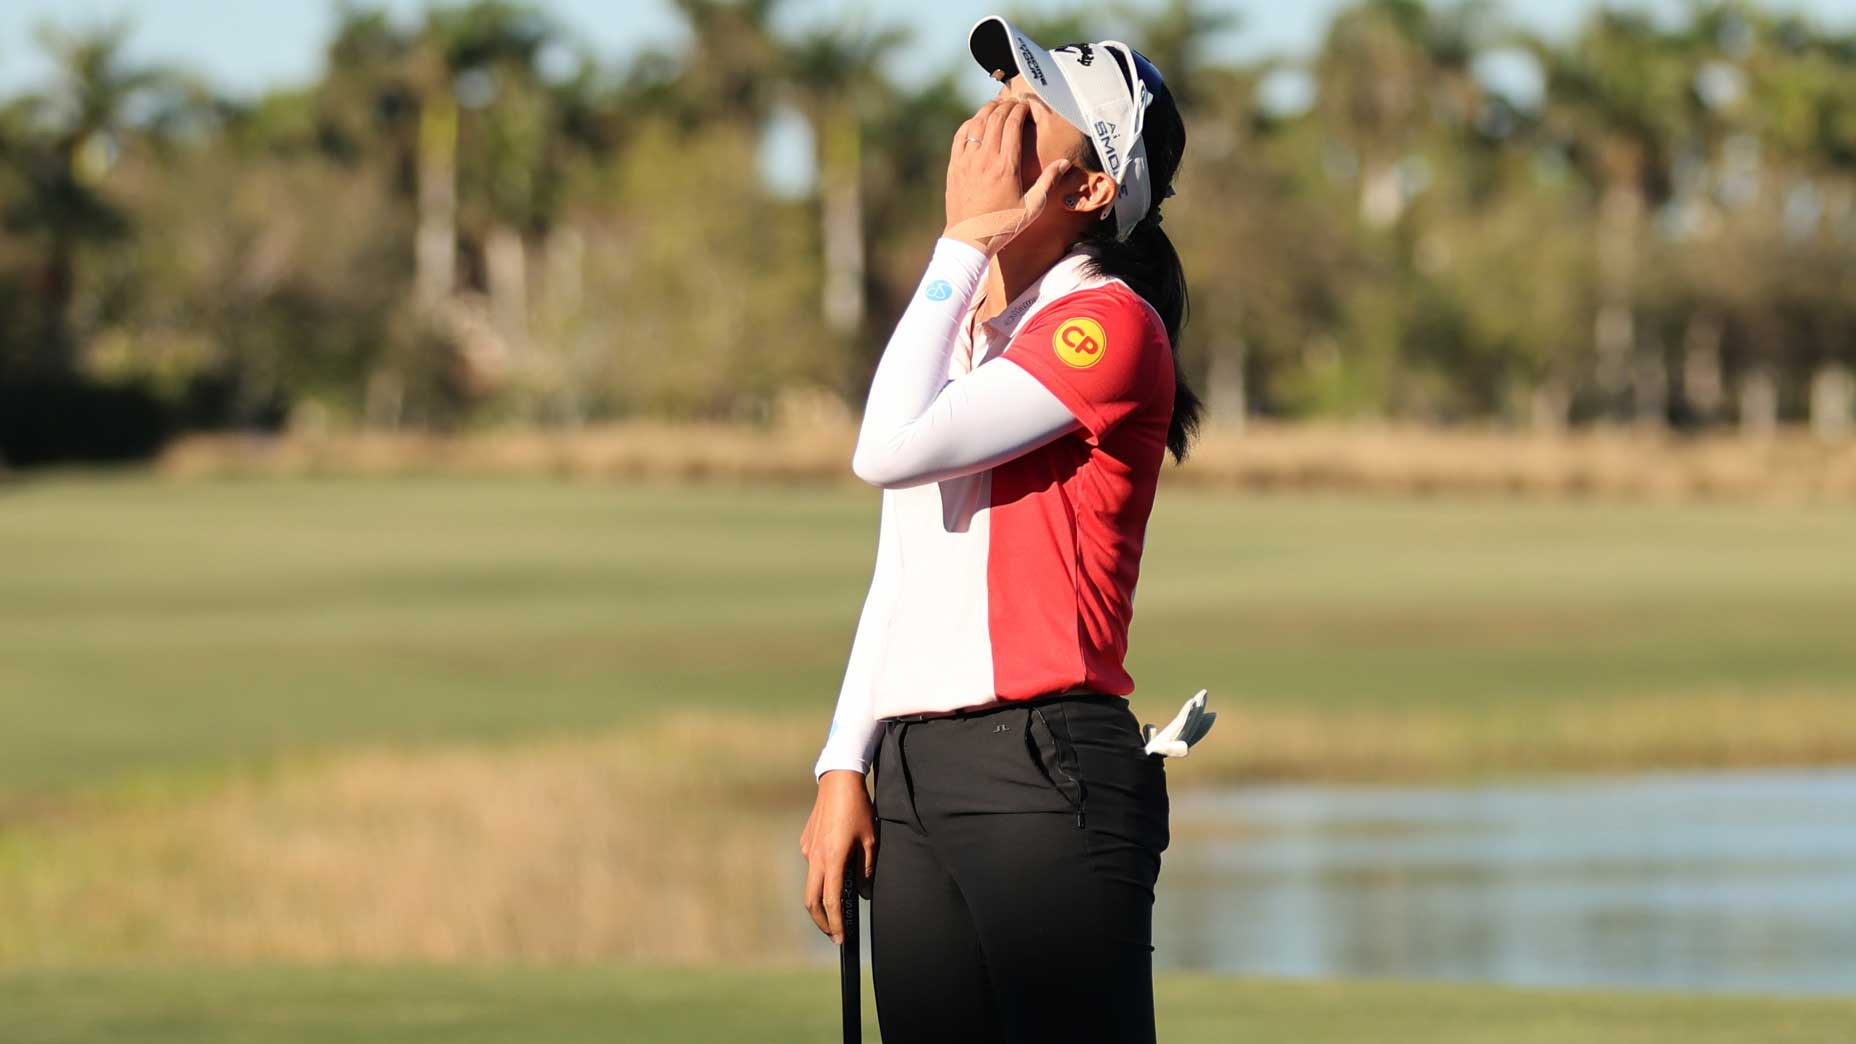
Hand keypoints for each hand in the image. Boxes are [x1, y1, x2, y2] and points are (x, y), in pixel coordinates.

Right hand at [799, 769, 876, 943]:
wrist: (838, 781)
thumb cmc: (858, 809)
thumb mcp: (871, 840)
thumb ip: (866, 869)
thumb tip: (862, 893)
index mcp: (833, 858)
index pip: (831, 900)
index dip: (835, 923)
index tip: (841, 939)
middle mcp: (815, 857)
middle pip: (812, 900)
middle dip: (822, 921)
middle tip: (835, 934)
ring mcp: (808, 850)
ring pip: (811, 883)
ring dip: (822, 899)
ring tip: (837, 909)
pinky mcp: (806, 842)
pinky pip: (813, 866)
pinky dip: (822, 877)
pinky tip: (835, 874)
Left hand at [943, 99, 1070, 255]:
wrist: (969, 239)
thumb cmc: (1003, 226)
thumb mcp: (1032, 207)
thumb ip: (1048, 182)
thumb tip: (1064, 163)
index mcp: (1006, 166)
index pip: (1012, 125)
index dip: (1019, 110)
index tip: (1025, 106)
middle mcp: (985, 159)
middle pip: (995, 119)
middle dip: (1005, 106)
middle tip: (1013, 102)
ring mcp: (967, 161)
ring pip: (976, 123)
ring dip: (987, 111)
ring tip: (997, 106)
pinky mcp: (955, 166)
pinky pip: (961, 136)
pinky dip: (970, 124)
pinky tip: (976, 122)